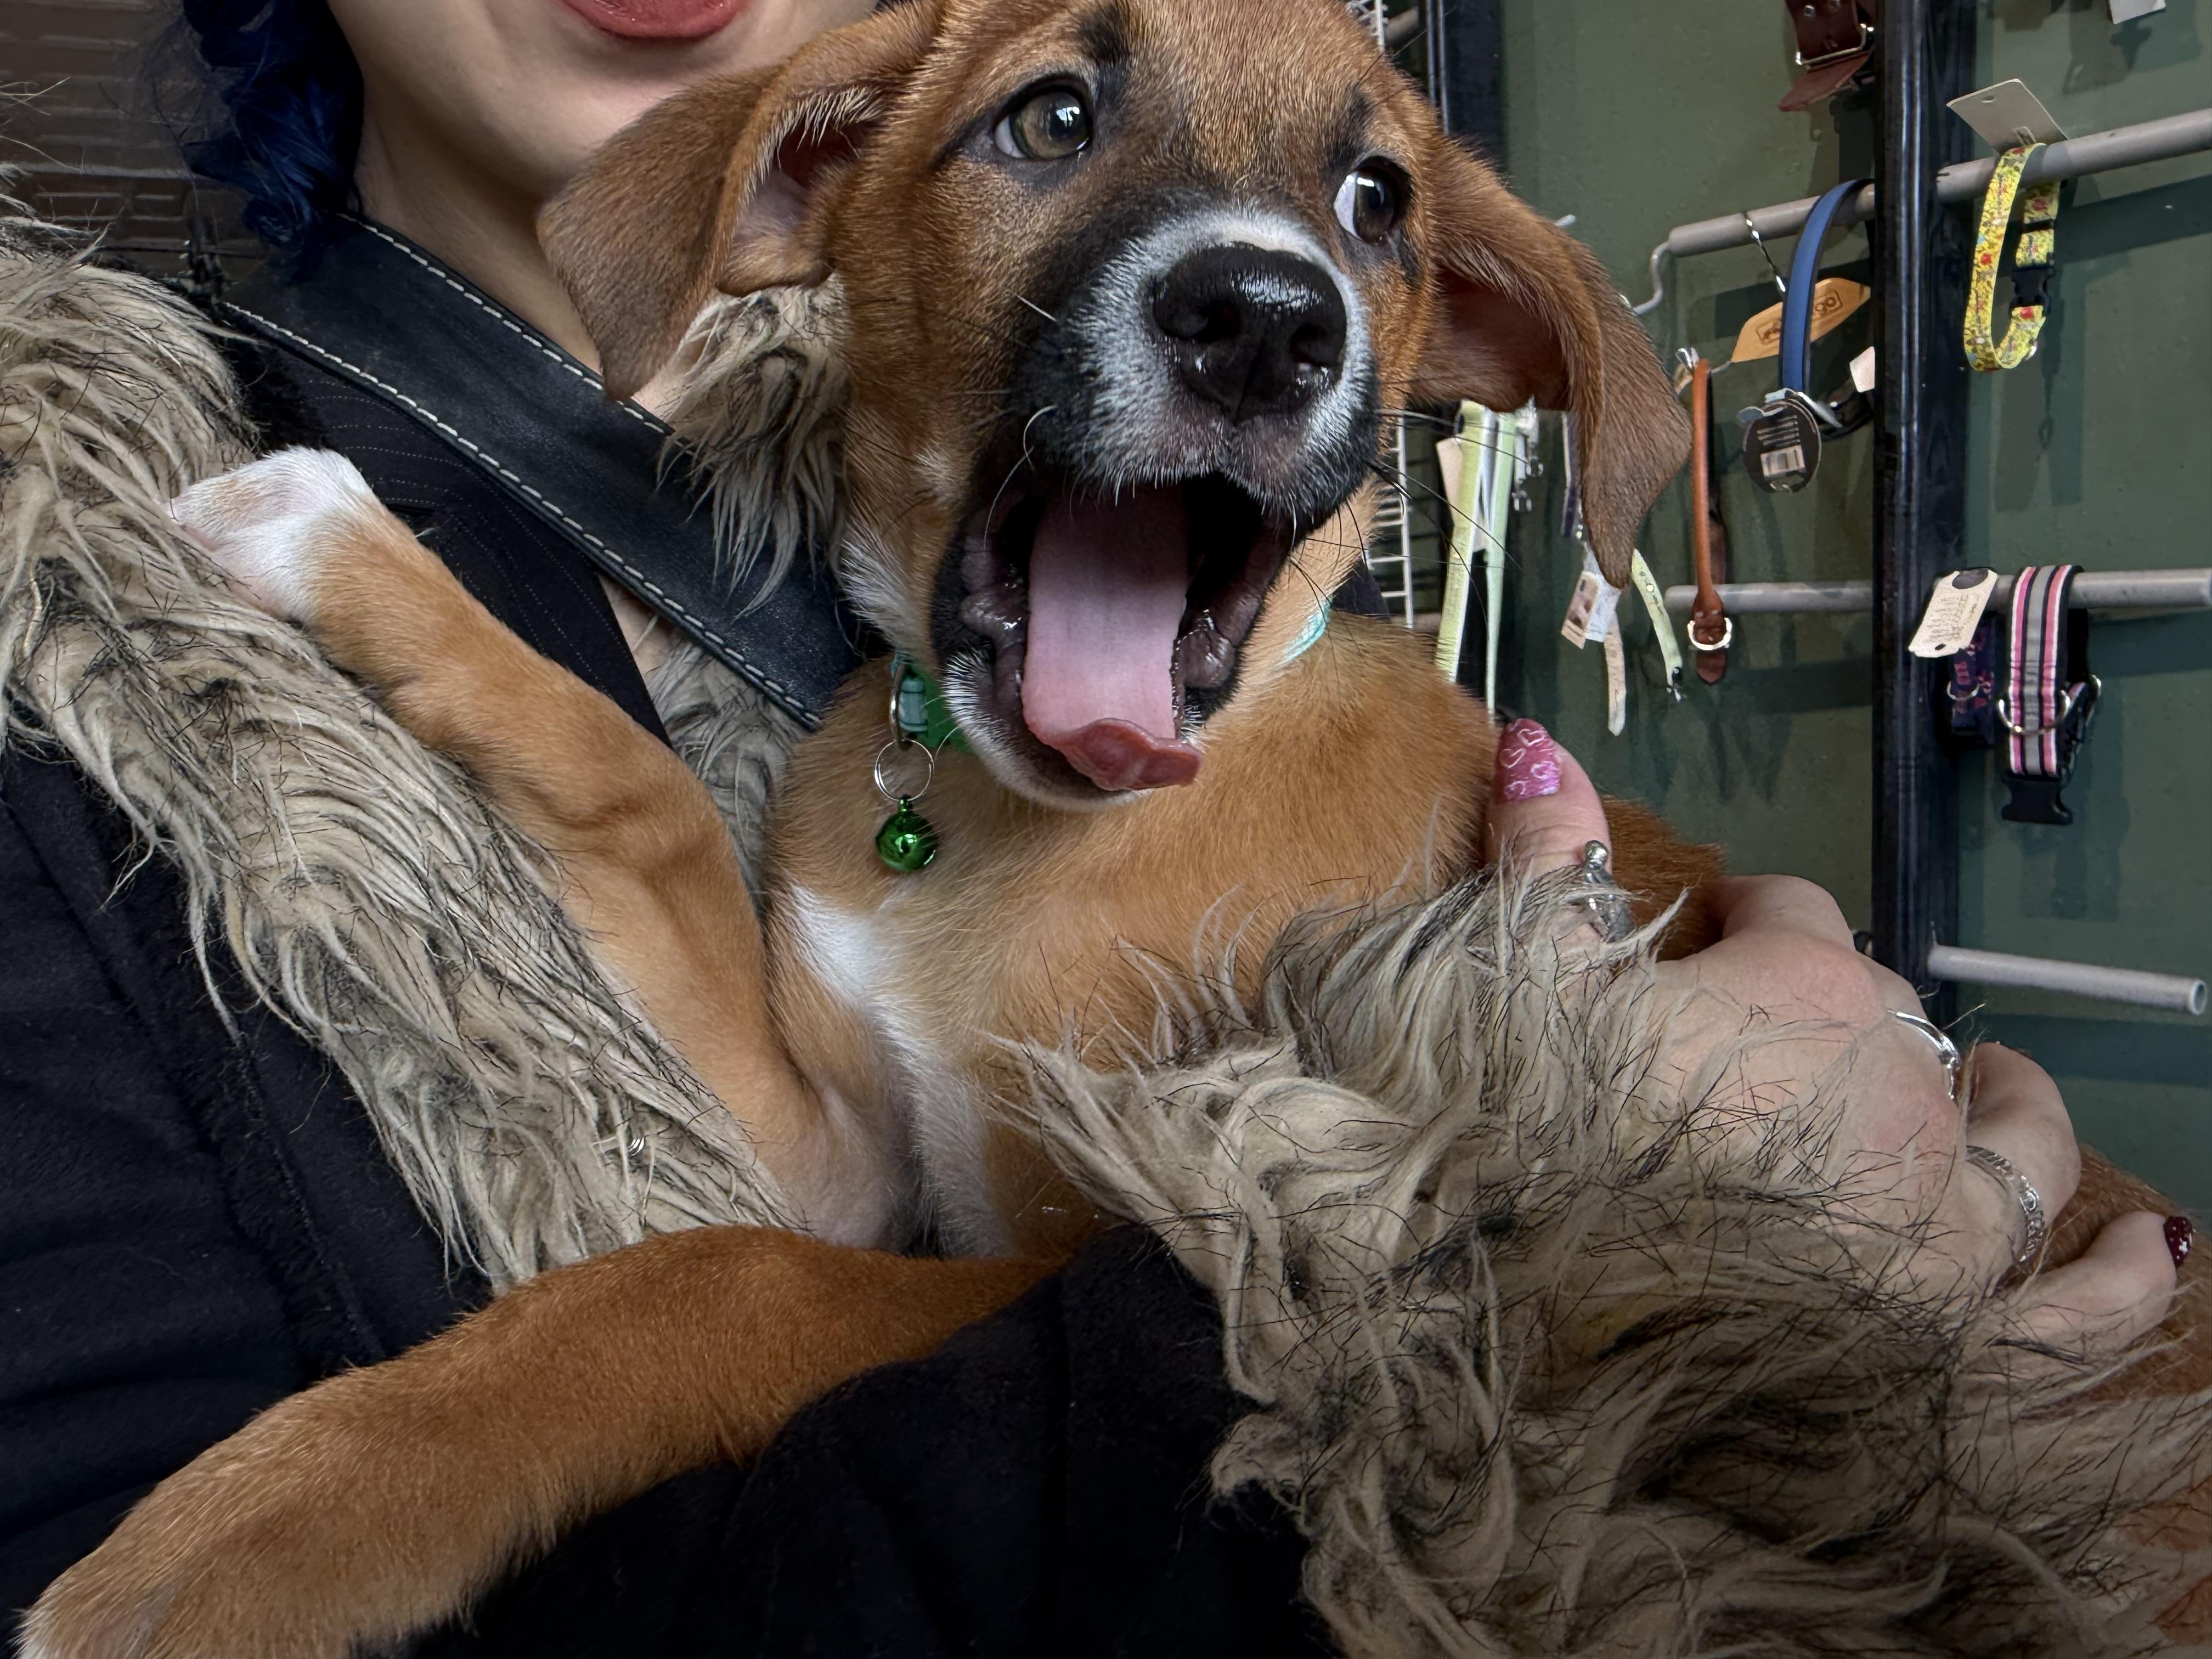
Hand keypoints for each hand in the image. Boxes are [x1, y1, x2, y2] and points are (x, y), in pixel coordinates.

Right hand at [1486, 718, 2180, 1351]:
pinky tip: (2150, 1251)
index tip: (1704, 932)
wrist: (1533, 1313)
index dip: (1746, 916)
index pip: (1791, 914)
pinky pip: (2066, 1315)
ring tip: (2011, 1084)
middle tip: (1773, 1038)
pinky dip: (2116, 1282)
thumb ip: (1547, 855)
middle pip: (1892, 1021)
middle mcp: (1897, 1091)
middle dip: (1842, 1013)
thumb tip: (1536, 734)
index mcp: (1799, 991)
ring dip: (2017, 1111)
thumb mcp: (1519, 976)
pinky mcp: (1953, 1332)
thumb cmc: (1524, 1134)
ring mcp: (1937, 1216)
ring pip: (2014, 1150)